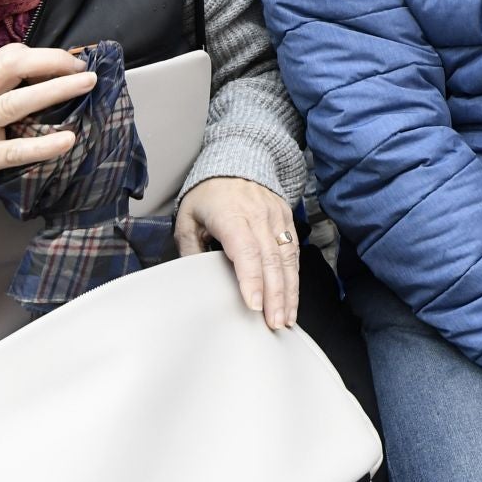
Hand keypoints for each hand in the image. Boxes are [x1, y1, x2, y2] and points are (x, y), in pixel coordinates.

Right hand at [0, 45, 95, 238]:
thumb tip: (47, 86)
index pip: (7, 56)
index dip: (43, 55)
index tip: (72, 64)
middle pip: (10, 67)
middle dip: (52, 62)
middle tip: (84, 69)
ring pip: (14, 103)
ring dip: (55, 90)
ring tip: (86, 85)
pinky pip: (12, 151)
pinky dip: (42, 145)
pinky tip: (67, 141)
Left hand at [175, 177, 300, 328]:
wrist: (238, 158)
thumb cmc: (209, 194)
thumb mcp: (188, 217)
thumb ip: (190, 249)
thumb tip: (195, 279)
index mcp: (231, 215)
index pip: (245, 251)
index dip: (251, 280)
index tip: (253, 305)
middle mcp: (258, 216)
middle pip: (271, 260)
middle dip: (275, 295)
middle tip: (274, 323)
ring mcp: (276, 217)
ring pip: (287, 258)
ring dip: (289, 291)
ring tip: (287, 318)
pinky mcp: (287, 220)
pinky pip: (294, 252)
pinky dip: (294, 278)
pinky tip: (291, 298)